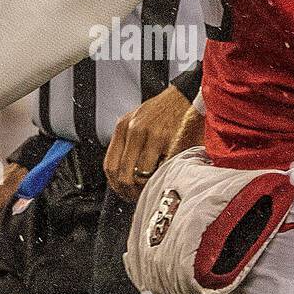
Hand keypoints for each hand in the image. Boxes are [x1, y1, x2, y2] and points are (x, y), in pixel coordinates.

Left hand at [105, 83, 201, 201]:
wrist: (183, 97)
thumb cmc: (160, 111)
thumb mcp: (135, 120)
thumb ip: (126, 143)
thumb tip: (121, 174)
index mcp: (123, 126)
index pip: (109, 165)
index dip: (115, 184)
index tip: (122, 191)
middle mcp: (135, 130)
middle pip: (123, 173)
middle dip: (130, 191)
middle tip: (138, 196)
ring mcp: (153, 136)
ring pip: (141, 174)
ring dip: (147, 186)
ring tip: (152, 187)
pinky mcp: (172, 141)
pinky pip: (162, 169)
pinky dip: (162, 178)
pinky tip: (165, 177)